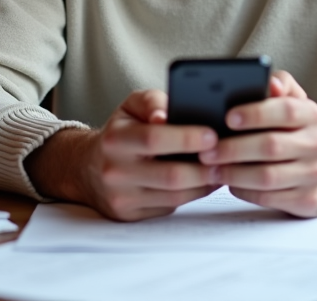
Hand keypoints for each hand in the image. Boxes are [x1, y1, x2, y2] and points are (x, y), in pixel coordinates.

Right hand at [25, 90, 220, 220]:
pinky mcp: (131, 215)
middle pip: (170, 175)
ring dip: (205, 182)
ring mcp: (123, 198)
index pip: (154, 138)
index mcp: (115, 139)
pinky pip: (171, 208)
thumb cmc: (120, 132)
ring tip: (223, 166)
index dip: (187, 138)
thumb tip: (167, 113)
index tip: (213, 134)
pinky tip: (206, 180)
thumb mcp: (130, 107)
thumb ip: (153, 101)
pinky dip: (194, 194)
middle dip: (205, 166)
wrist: (87, 169)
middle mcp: (115, 171)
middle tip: (228, 155)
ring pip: (175, 196)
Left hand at [198, 71, 316, 217]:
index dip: (255, 114)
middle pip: (271, 146)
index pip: (286, 110)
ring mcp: (314, 175)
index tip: (228, 117)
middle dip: (233, 148)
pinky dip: (244, 190)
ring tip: (211, 168)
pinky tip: (230, 182)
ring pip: (267, 177)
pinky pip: (268, 197)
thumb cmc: (300, 131)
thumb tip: (270, 83)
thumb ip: (280, 85)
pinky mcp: (308, 200)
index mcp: (312, 115)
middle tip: (207, 150)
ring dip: (233, 173)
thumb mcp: (295, 102)